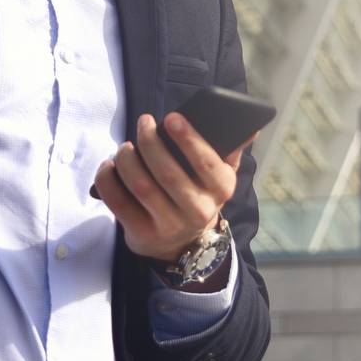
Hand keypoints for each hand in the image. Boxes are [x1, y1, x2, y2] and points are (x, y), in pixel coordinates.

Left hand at [91, 112, 255, 263]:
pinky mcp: (143, 235)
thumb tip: (251, 126)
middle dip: (151, 143)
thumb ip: (231, 149)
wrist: (183, 242)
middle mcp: (198, 211)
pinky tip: (108, 165)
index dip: (189, 139)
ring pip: (143, 187)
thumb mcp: (220, 176)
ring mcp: (169, 226)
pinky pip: (120, 204)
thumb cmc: (199, 194)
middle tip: (143, 123)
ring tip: (125, 146)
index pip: (207, 163)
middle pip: (168, 173)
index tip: (171, 118)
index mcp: (221, 189)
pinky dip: (108, 181)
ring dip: (128, 160)